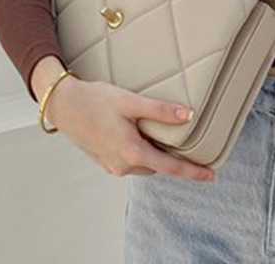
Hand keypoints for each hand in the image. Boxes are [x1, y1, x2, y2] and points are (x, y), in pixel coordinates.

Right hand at [46, 76, 216, 180]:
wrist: (63, 104)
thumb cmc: (95, 100)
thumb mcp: (131, 102)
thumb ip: (160, 111)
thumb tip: (188, 116)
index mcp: (132, 153)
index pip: (171, 167)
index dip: (193, 171)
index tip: (211, 174)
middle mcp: (122, 165)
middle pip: (158, 165)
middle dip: (172, 156)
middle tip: (188, 142)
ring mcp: (112, 165)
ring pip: (143, 163)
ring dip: (155, 153)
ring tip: (163, 135)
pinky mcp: (104, 160)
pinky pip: (130, 161)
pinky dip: (140, 152)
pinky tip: (141, 136)